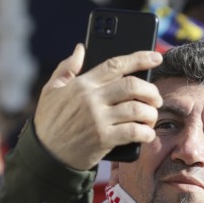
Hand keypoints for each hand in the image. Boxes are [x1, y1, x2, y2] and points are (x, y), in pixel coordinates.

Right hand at [34, 44, 163, 169]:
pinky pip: (134, 132)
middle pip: (133, 86)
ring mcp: (98, 119)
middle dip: (151, 91)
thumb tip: (80, 48)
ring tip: (151, 117)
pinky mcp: (104, 138)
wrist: (47, 154)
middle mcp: (92, 99)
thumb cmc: (50, 122)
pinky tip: (147, 133)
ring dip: (151, 113)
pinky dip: (146, 132)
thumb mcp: (51, 90)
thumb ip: (67, 68)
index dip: (139, 58)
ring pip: (137, 109)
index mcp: (82, 84)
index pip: (115, 65)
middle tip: (156, 98)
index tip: (156, 57)